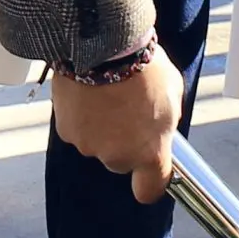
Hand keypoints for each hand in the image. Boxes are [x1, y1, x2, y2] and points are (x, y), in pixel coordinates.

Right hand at [50, 53, 183, 204]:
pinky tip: (91, 93)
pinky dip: (83, 116)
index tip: (151, 172)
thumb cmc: (144, 68)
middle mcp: (117, 156)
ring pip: (98, 145)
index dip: (150, 182)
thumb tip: (158, 128)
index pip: (150, 190)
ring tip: (109, 95)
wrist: (105, 47)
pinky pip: (79, 130)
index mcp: (149, 152)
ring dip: (102, 128)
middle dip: (125, 143)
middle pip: (121, 162)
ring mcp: (89, 146)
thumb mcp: (172, 95)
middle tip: (130, 111)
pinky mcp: (66, 131)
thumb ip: (165, 122)